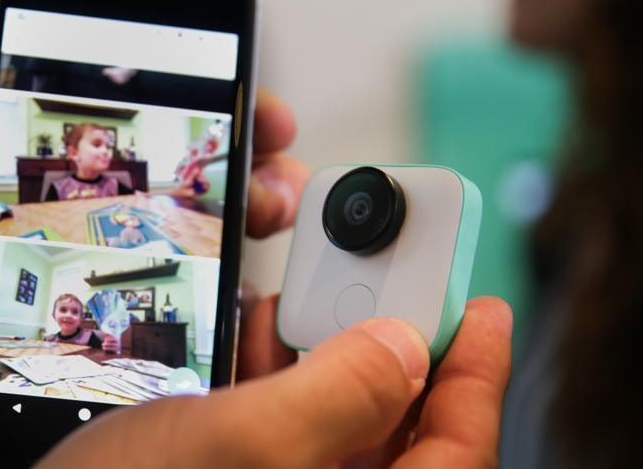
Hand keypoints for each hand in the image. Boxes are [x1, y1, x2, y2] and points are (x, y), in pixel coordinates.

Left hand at [0, 0, 307, 467]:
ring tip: (270, 217)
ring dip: (258, 218)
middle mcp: (101, 231)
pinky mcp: (137, 343)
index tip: (252, 101)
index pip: (144, 131)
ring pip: (215, 239)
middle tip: (272, 169)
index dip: (207, 103)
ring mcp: (123, 285)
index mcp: (57, 190)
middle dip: (250, 163)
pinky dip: (243, 302)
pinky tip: (250, 300)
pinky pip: (206, 314)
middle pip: (195, 181)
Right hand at [40, 296, 511, 467]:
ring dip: (324, 348)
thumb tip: (403, 344)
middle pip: (394, 424)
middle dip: (389, 339)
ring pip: (333, 418)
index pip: (457, 449)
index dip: (476, 372)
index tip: (481, 302)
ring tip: (310, 288)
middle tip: (390, 272)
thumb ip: (340, 396)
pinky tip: (253, 326)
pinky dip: (274, 373)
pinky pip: (280, 424)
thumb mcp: (242, 449)